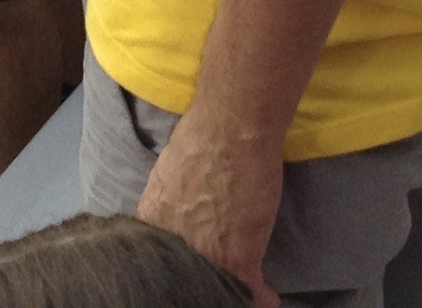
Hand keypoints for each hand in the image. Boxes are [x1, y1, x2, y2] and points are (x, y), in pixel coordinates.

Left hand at [135, 115, 283, 307]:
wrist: (231, 130)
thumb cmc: (199, 137)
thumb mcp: (168, 174)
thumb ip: (169, 202)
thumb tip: (176, 210)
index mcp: (153, 222)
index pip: (158, 259)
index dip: (175, 266)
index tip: (187, 267)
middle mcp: (173, 245)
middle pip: (184, 278)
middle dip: (199, 284)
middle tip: (213, 282)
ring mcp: (205, 255)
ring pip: (218, 287)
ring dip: (231, 290)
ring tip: (240, 293)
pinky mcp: (238, 258)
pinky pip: (250, 290)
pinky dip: (260, 297)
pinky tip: (268, 298)